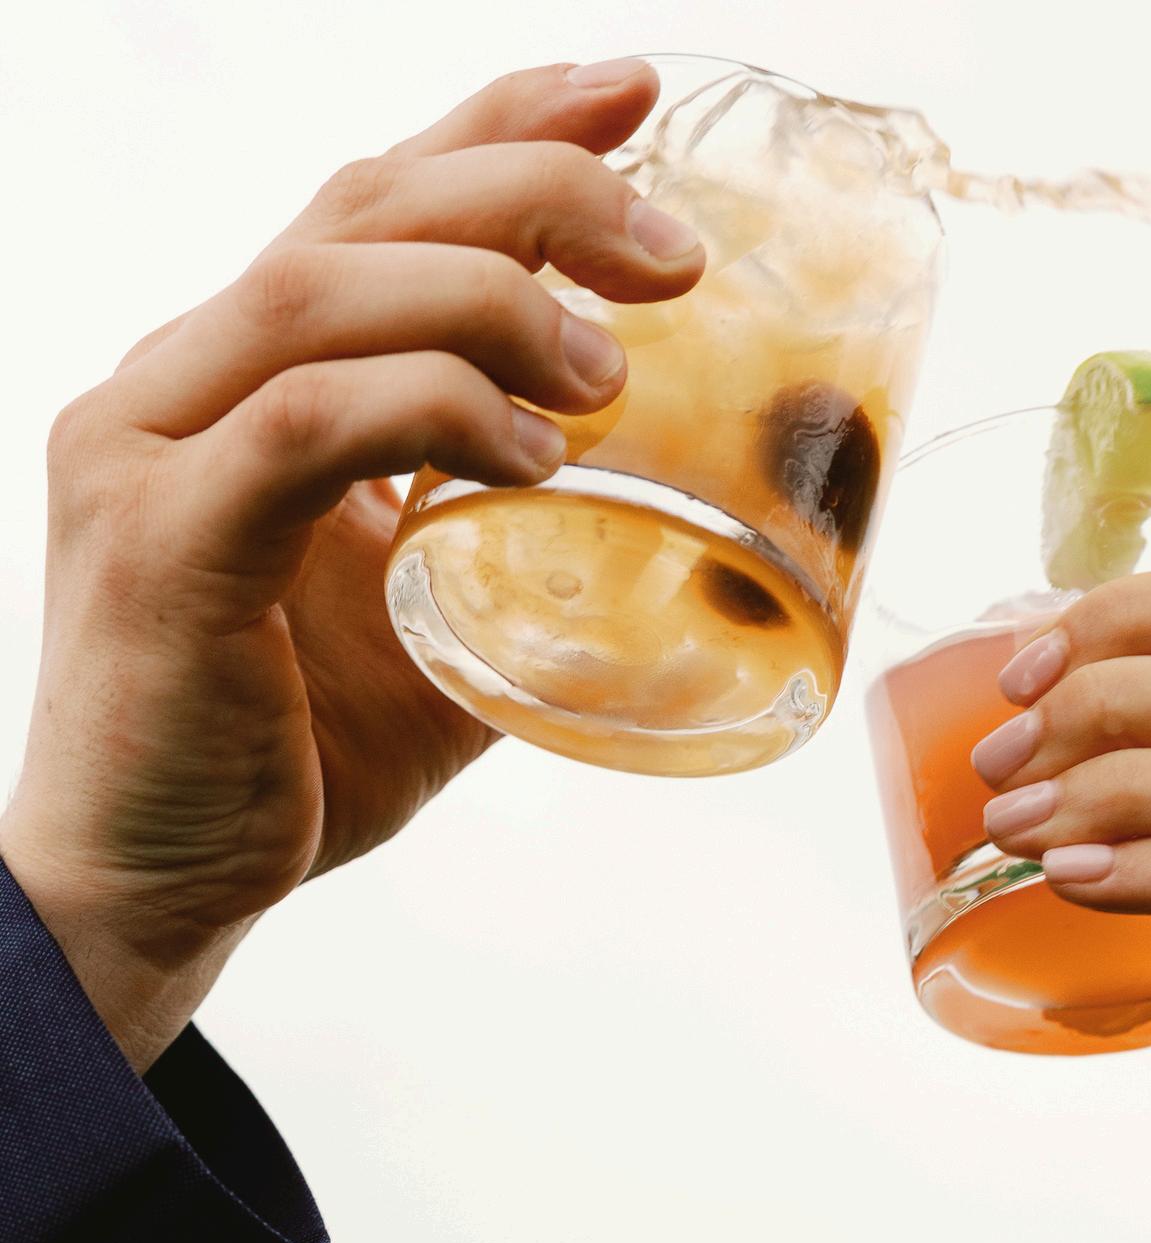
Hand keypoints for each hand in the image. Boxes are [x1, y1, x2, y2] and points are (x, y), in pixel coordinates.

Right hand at [0, 59, 704, 1071]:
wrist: (149, 899)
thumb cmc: (280, 776)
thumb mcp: (432, 654)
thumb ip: (515, 577)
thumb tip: (662, 558)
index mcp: (232, 389)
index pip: (368, 211)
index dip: (498, 130)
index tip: (633, 101)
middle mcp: (176, 390)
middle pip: (355, 215)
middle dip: (527, 191)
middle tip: (668, 243)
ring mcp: (151, 454)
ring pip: (322, 292)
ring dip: (490, 302)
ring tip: (611, 369)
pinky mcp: (163, 542)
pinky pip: (308, 426)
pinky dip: (431, 413)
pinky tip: (529, 454)